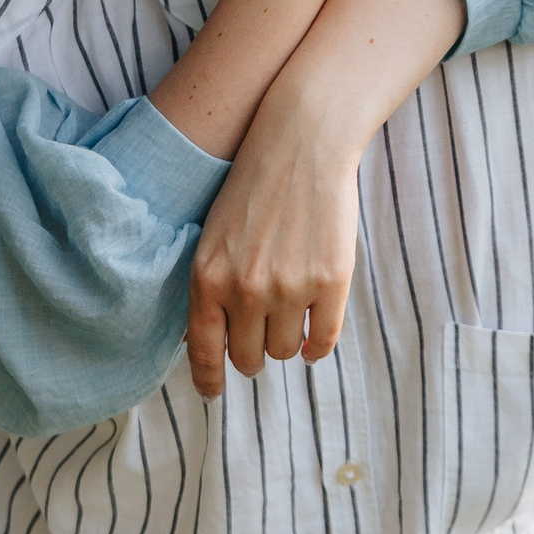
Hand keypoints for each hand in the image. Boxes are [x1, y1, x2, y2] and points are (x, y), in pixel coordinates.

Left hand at [183, 89, 365, 396]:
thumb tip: (212, 340)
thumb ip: (213, 286)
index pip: (203, 349)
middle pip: (248, 358)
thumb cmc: (255, 184)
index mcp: (208, 277)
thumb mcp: (214, 235)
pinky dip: (316, 345)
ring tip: (289, 321)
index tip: (213, 392)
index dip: (208, 378)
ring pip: (284, 350)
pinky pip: (322, 341)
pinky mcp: (330, 281)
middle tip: (259, 343)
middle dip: (252, 356)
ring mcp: (290, 288)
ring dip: (285, 344)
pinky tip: (312, 335)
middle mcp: (245, 290)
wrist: (302, 142)